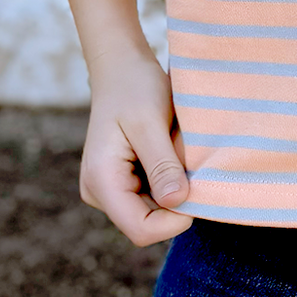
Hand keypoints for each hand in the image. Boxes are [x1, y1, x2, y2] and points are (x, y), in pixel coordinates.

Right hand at [80, 51, 192, 245]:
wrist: (121, 66)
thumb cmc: (134, 87)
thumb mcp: (150, 123)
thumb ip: (162, 165)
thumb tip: (178, 202)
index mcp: (101, 181)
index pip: (141, 230)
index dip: (174, 221)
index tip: (197, 189)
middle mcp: (99, 192)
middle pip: (148, 223)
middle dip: (175, 201)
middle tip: (188, 161)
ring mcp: (109, 189)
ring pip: (154, 212)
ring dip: (174, 189)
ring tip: (176, 151)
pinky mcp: (121, 183)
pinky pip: (153, 197)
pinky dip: (169, 181)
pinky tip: (171, 152)